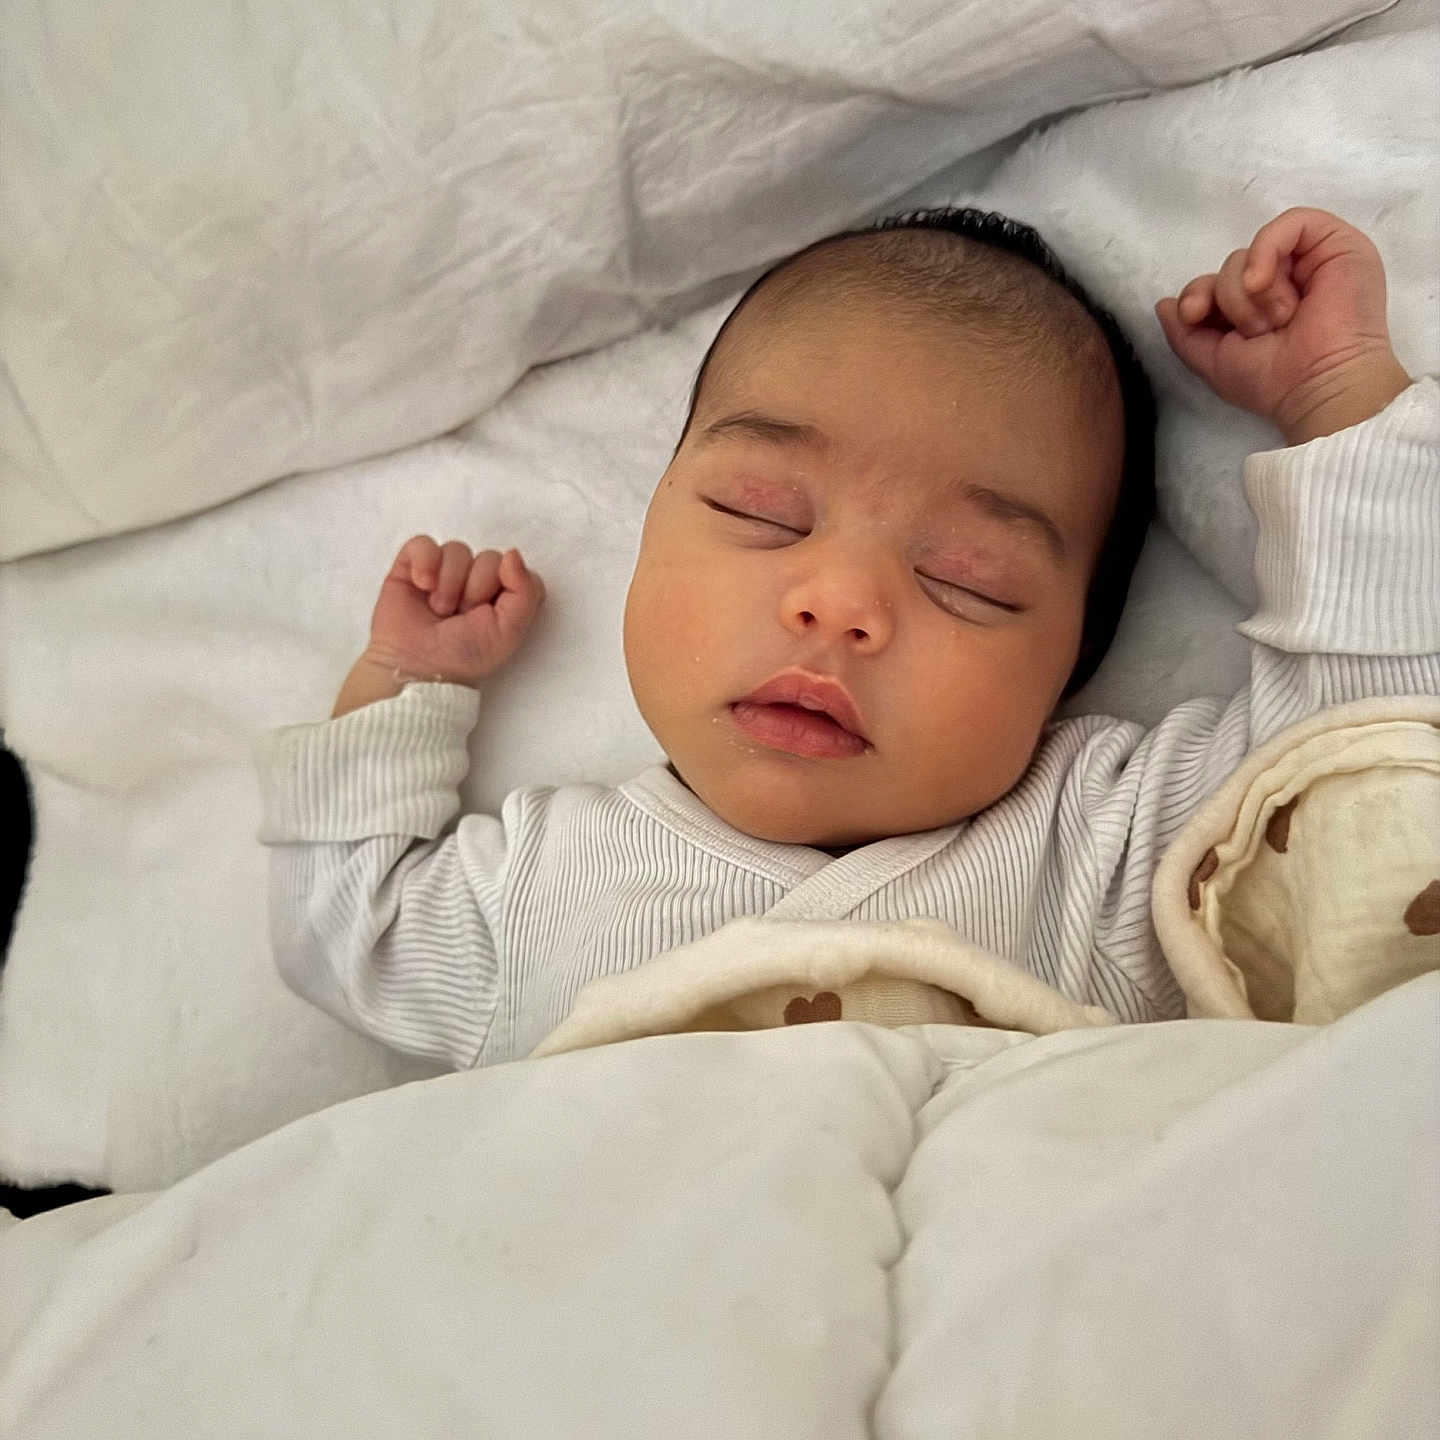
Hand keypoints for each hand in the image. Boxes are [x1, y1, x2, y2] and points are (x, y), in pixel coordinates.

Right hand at [363, 535, 545, 687]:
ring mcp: (444, 571)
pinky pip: (423, 543)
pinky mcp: (413, 566)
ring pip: (457, 550)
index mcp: (502, 595)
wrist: (418, 668)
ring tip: (439, 610)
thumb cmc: (464, 657)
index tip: (491, 614)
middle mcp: (475, 580)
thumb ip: (526, 592)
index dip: (507, 587)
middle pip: (489, 558)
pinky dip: (425, 563)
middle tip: (461, 617)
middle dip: (475, 590)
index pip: (517, 568)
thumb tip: (513, 553)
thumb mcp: (509, 632)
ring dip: (448, 584)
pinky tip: (422, 585)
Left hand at [1155, 207, 1410, 444]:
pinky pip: (1290, 223)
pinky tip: (1262, 282)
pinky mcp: (1336, 242)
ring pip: (1252, 250)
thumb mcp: (1214, 361)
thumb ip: (1184, 334)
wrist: (1320, 385)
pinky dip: (1265, 251)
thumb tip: (1163, 303)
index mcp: (1258, 305)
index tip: (1192, 315)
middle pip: (1230, 265)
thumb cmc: (1273, 381)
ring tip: (1277, 321)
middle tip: (1254, 332)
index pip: (1215, 282)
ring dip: (1252, 294)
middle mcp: (1284, 279)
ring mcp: (1310, 260)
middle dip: (1230, 301)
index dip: (1198, 293)